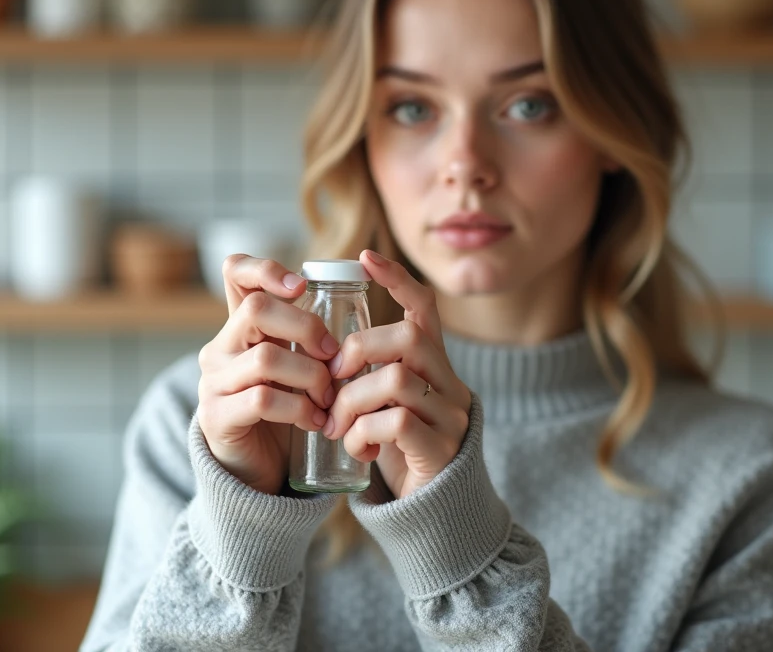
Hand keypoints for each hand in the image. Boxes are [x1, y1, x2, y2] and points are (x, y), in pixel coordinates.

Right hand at [197, 255, 339, 495]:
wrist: (258, 470)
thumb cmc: (286, 411)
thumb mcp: (298, 365)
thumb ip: (311, 337)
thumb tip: (359, 299)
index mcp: (241, 327)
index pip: (236, 273)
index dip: (266, 268)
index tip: (302, 286)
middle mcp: (220, 348)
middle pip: (257, 309)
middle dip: (306, 327)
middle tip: (332, 354)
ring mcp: (213, 382)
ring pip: (266, 358)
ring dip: (310, 376)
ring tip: (329, 397)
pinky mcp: (217, 417)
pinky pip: (263, 399)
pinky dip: (299, 409)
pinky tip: (316, 420)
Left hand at [322, 249, 471, 498]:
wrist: (432, 514)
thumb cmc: (398, 453)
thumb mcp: (382, 407)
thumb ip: (367, 379)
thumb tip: (321, 350)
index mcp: (435, 367)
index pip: (425, 308)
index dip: (396, 280)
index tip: (364, 258)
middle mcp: (450, 385)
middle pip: (409, 338)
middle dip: (360, 351)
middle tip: (331, 380)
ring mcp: (450, 416)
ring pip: (397, 380)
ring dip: (352, 401)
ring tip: (335, 425)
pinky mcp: (440, 449)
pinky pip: (396, 422)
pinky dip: (363, 432)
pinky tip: (356, 450)